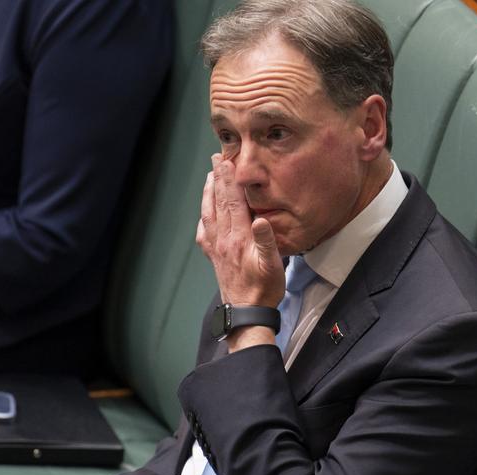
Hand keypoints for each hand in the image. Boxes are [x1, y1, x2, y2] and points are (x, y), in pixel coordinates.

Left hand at [196, 154, 284, 308]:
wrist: (246, 312)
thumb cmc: (263, 288)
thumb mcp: (272, 265)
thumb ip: (266, 241)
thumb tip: (260, 219)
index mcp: (239, 237)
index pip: (232, 202)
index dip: (229, 180)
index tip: (226, 161)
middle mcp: (223, 239)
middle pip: (218, 202)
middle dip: (217, 179)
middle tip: (216, 159)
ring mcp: (216, 247)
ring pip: (209, 214)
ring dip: (208, 193)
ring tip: (209, 177)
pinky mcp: (213, 256)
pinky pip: (204, 232)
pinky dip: (204, 216)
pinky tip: (205, 212)